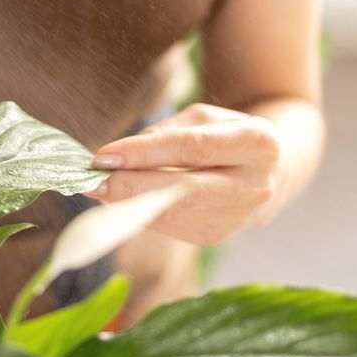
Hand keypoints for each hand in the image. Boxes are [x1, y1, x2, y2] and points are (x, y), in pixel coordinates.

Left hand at [87, 103, 281, 246]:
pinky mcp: (215, 237)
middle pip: (181, 190)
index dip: (145, 153)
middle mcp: (253, 186)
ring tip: (98, 188)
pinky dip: (139, 212)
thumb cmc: (225, 135)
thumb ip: (163, 134)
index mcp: (258, 144)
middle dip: (130, 187)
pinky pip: (166, 225)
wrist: (267, 172)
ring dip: (126, 202)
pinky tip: (121, 199)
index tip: (104, 155)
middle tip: (90, 182)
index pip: (192, 148)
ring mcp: (235, 218)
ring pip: (169, 213)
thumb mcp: (203, 118)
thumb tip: (115, 159)